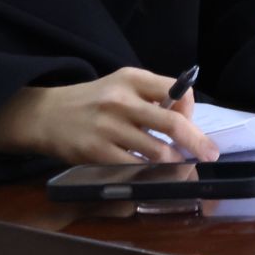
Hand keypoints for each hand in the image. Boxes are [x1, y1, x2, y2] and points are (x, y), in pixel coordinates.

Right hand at [0, 67, 216, 164]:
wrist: (44, 114)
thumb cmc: (92, 101)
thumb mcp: (121, 85)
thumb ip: (151, 95)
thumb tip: (187, 117)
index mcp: (131, 79)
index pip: (176, 90)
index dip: (191, 108)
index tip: (190, 120)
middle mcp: (121, 100)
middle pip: (173, 123)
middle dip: (198, 142)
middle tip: (210, 155)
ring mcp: (108, 128)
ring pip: (157, 150)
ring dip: (175, 162)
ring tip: (179, 165)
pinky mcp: (96, 152)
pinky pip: (134, 168)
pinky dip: (150, 174)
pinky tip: (154, 174)